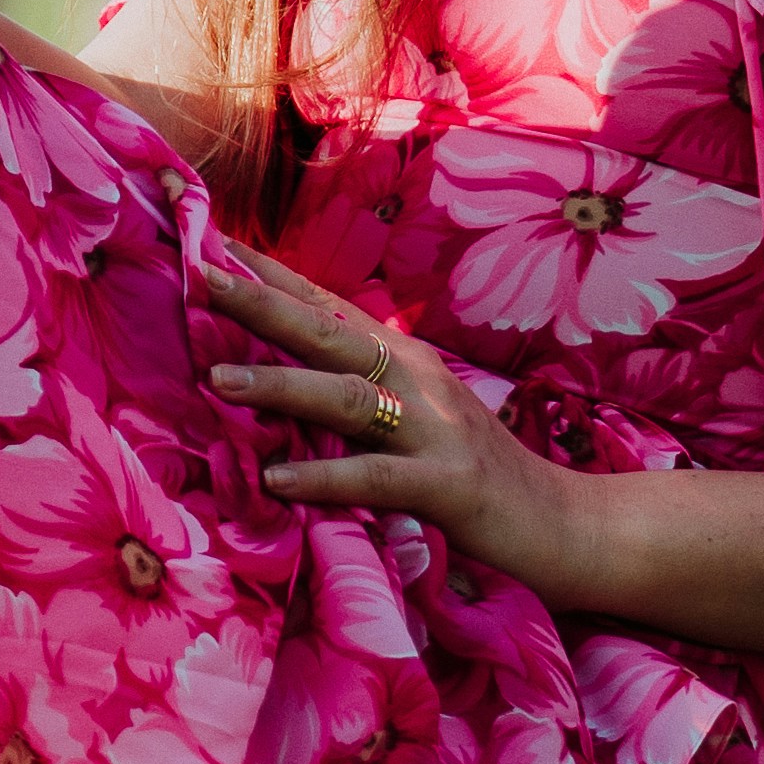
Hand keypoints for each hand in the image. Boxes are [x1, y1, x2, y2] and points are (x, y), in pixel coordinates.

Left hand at [195, 253, 586, 596]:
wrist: (563, 522)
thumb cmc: (472, 472)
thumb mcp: (413, 419)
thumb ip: (356, 393)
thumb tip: (271, 377)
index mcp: (405, 359)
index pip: (327, 305)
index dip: (272, 274)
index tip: (210, 241)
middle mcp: (419, 379)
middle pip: (330, 332)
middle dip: (263, 305)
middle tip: (200, 278)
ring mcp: (436, 430)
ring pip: (347, 396)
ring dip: (280, 385)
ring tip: (215, 381)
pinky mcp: (449, 486)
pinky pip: (377, 477)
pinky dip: (325, 476)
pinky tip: (278, 479)